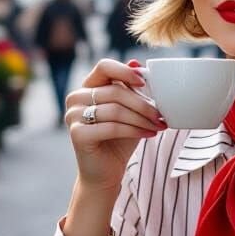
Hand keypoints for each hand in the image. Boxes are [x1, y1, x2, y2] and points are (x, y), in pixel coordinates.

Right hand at [64, 59, 166, 191]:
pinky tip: (149, 134)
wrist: (105, 172)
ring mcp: (73, 115)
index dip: (125, 71)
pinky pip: (112, 127)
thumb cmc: (119, 139)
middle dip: (143, 104)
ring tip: (158, 125)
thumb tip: (136, 62)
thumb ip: (132, 89)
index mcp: (87, 87)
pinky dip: (135, 130)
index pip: (104, 66)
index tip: (145, 83)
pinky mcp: (77, 134)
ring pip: (116, 110)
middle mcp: (75, 98)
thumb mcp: (130, 111)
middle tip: (161, 115)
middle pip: (115, 91)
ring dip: (142, 118)